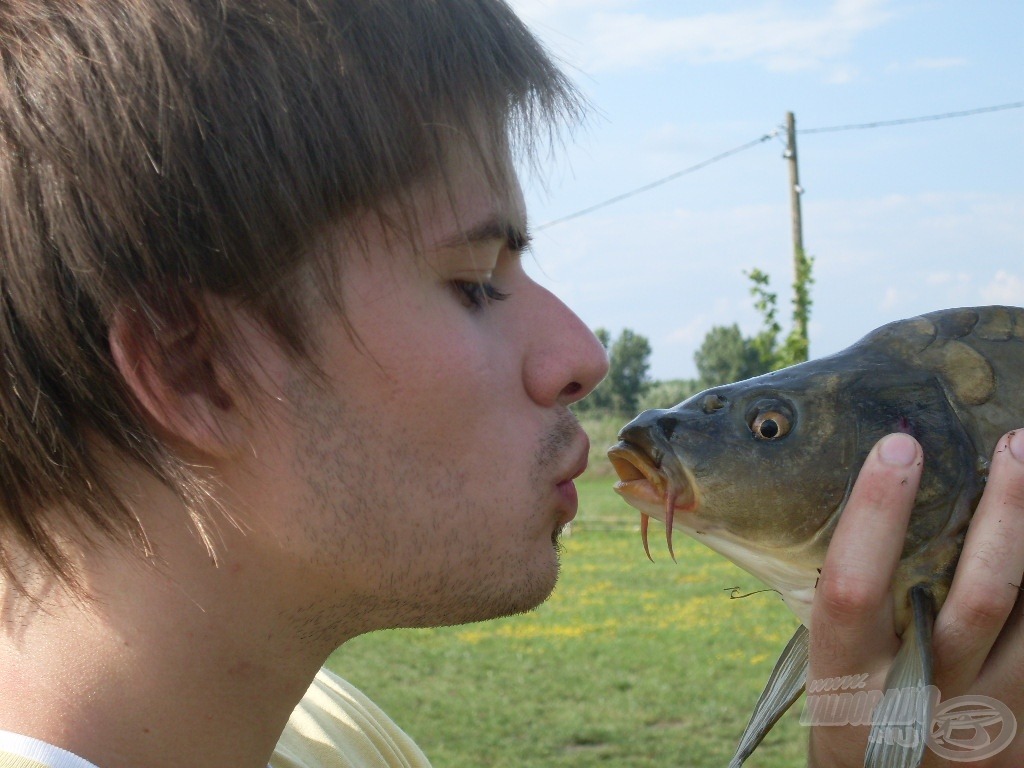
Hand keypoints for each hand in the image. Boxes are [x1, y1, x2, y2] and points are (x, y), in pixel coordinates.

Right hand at [807, 430, 1023, 766]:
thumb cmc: (855, 708)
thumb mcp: (829, 663)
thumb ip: (851, 600)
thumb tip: (878, 500)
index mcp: (848, 673)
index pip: (854, 586)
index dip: (875, 513)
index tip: (898, 447)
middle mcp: (922, 695)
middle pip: (979, 596)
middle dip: (1003, 513)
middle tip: (1015, 445)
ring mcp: (989, 714)